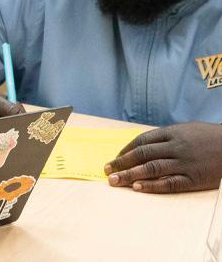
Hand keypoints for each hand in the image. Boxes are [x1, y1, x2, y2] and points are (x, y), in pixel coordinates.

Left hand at [105, 122, 221, 193]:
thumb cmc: (209, 138)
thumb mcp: (187, 130)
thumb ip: (165, 137)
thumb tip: (140, 147)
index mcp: (173, 132)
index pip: (141, 141)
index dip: (125, 151)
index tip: (114, 159)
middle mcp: (176, 147)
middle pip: (142, 155)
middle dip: (121, 163)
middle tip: (107, 171)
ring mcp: (185, 163)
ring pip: (152, 168)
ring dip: (130, 175)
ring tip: (115, 181)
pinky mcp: (195, 179)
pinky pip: (169, 182)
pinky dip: (152, 185)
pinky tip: (137, 187)